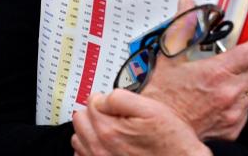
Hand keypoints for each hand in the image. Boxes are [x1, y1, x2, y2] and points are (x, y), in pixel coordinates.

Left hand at [72, 90, 210, 155]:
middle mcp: (100, 149)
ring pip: (78, 137)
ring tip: (109, 128)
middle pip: (80, 119)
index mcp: (109, 130)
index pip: (91, 102)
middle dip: (95, 112)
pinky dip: (90, 147)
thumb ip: (120, 98)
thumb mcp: (150, 109)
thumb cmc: (169, 139)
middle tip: (113, 115)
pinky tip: (105, 144)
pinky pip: (82, 155)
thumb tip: (102, 98)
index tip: (117, 105)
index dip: (106, 99)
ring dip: (90, 130)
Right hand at [142, 0, 247, 140]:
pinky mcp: (233, 128)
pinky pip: (246, 110)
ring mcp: (233, 112)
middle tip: (237, 57)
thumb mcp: (169, 57)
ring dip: (245, 82)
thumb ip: (183, 26)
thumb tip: (188, 4)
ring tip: (227, 79)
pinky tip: (221, 99)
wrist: (157, 132)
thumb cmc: (162, 98)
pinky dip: (238, 103)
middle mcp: (230, 92)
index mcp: (217, 72)